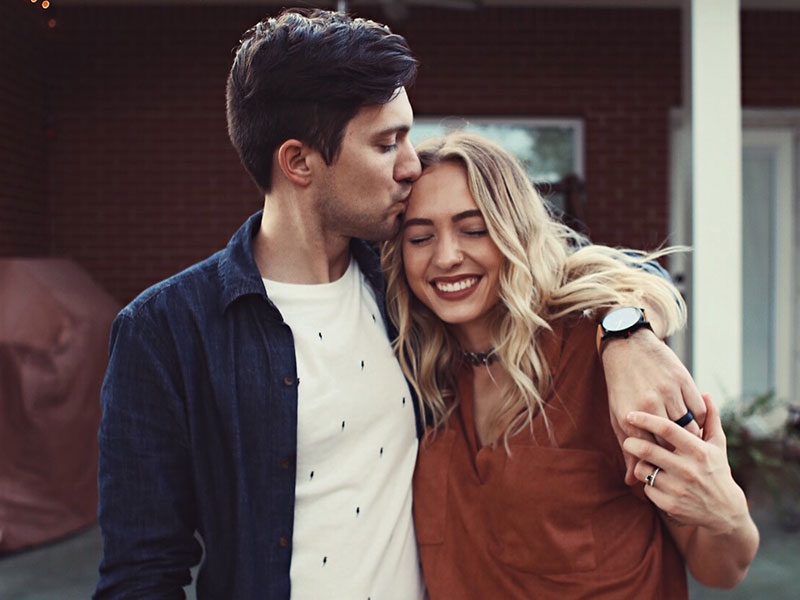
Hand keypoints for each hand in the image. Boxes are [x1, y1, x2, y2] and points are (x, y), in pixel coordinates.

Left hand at [602, 328, 705, 484]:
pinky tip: (694, 426)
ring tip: (688, 449)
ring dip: (690, 440)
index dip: (661, 464)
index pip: (652, 450)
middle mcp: (652, 402)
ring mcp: (668, 389)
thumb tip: (630, 482)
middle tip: (681, 464)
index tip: (666, 472)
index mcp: (633, 415)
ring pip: (689, 427)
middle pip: (672, 442)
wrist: (627, 347)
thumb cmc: (620, 388)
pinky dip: (700, 421)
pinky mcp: (682, 378)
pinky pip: (699, 409)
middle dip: (677, 456)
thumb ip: (628, 450)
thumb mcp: (617, 417)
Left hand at [622, 394, 748, 534]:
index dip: (646, 420)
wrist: (724, 512)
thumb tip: (705, 393)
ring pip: (643, 470)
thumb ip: (710, 419)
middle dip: (632, 442)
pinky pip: (647, 488)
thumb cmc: (717, 471)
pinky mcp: (671, 505)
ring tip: (644, 461)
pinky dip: (647, 483)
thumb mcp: (718, 445)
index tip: (631, 415)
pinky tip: (656, 480)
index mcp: (699, 451)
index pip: (668, 429)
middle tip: (628, 439)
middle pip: (649, 450)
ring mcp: (679, 488)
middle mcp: (688, 469)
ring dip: (639, 464)